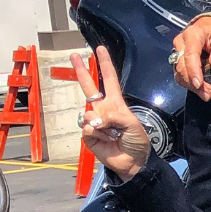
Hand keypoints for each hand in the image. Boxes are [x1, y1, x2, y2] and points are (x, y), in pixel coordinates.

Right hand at [74, 48, 150, 181]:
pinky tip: (105, 139)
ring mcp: (94, 121)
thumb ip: (114, 116)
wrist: (133, 161)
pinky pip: (88, 128)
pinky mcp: (88, 134)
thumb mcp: (132, 124)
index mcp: (116, 103)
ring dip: (103, 125)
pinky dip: (98, 134)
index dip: (105, 65)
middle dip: (81, 70)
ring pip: (90, 114)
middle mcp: (103, 109)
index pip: (109, 80)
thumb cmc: (136, 142)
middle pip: (89, 86)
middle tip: (74, 55)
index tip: (100, 49)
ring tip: (113, 134)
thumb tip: (95, 118)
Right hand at [172, 14, 210, 101]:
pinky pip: (179, 74)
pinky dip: (188, 84)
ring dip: (190, 86)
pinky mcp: (177, 60)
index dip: (193, 71)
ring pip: (178, 72)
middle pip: (182, 66)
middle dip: (193, 83)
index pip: (190, 55)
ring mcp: (177, 51)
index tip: (199, 85)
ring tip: (206, 94)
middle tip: (208, 95)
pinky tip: (200, 90)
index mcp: (192, 35)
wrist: (209, 27)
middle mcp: (181, 42)